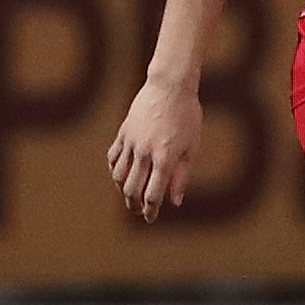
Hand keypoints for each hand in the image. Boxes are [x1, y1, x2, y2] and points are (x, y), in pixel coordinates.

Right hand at [105, 74, 201, 223]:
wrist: (170, 86)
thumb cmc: (187, 116)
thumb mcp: (191, 147)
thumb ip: (182, 176)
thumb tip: (175, 202)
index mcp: (165, 159)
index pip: (153, 194)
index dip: (151, 211)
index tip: (150, 219)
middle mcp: (145, 152)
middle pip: (132, 189)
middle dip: (134, 205)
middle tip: (138, 211)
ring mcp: (132, 142)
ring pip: (118, 175)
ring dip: (122, 189)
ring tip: (129, 195)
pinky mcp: (124, 132)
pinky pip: (113, 156)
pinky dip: (114, 170)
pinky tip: (121, 174)